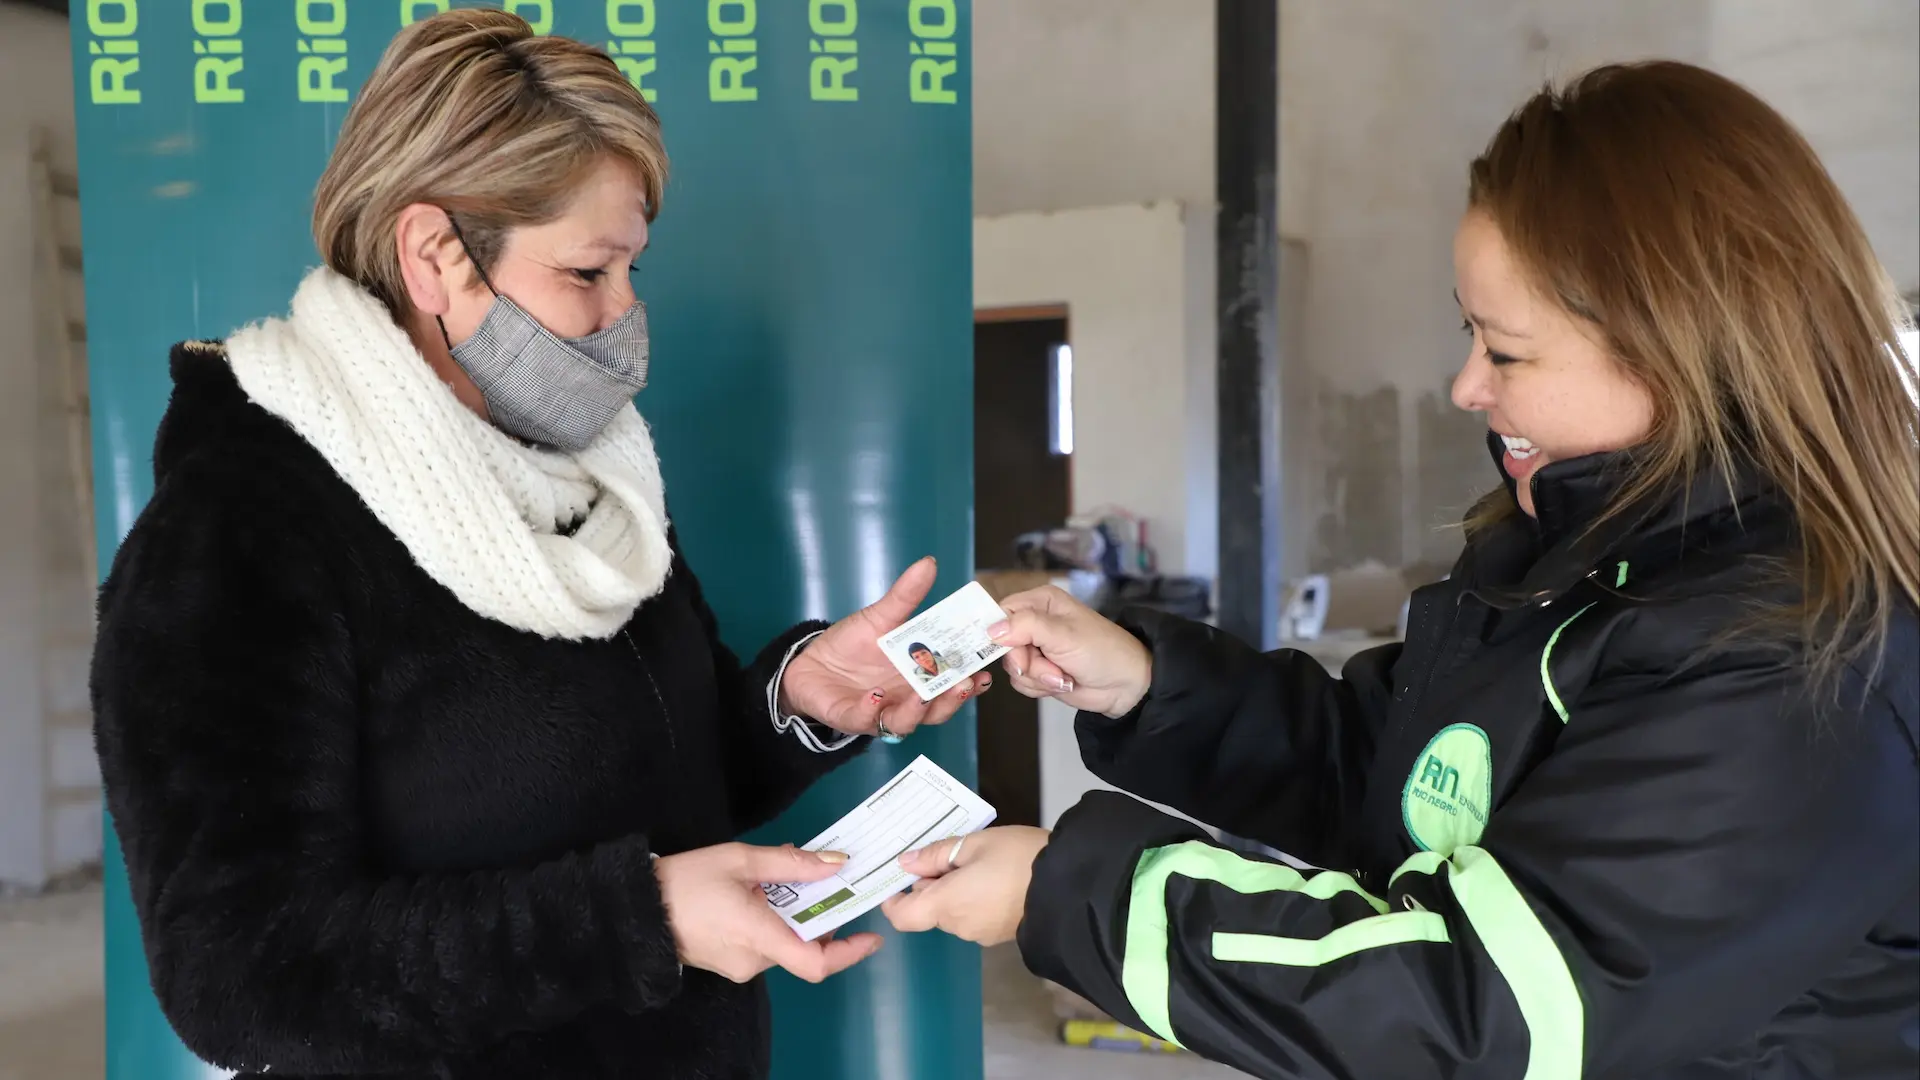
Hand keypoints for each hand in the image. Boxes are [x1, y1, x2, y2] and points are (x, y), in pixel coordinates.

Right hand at [654, 842, 881, 983]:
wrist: (636, 907)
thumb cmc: (686, 880)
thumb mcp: (741, 859)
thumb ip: (792, 863)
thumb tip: (836, 865)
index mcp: (759, 937)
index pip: (816, 962)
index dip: (849, 952)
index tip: (871, 935)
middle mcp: (754, 961)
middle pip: (803, 946)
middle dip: (820, 916)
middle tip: (826, 880)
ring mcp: (740, 966)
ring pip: (784, 943)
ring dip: (795, 916)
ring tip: (785, 878)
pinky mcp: (729, 962)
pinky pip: (764, 944)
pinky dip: (774, 922)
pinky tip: (762, 893)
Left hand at [778, 557, 991, 739]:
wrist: (810, 663)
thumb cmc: (851, 645)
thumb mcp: (881, 617)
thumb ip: (906, 596)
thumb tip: (928, 563)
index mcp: (919, 678)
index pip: (952, 685)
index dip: (971, 683)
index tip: (985, 672)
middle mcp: (905, 700)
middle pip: (937, 709)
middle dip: (951, 700)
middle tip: (963, 684)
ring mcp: (880, 712)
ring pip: (906, 722)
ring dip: (917, 711)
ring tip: (922, 695)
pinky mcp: (851, 718)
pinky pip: (864, 720)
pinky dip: (871, 711)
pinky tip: (875, 696)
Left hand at [880, 826, 1050, 946]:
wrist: (1070, 886)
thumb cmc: (1018, 858)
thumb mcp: (976, 843)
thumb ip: (936, 854)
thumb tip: (906, 863)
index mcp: (946, 904)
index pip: (902, 917)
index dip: (893, 900)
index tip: (902, 877)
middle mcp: (958, 926)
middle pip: (930, 911)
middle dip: (933, 885)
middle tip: (952, 854)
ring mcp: (981, 935)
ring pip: (954, 913)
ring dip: (956, 892)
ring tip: (981, 862)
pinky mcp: (1001, 936)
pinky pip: (976, 917)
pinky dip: (976, 900)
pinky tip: (997, 878)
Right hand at [988, 587, 1152, 716]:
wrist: (1125, 685)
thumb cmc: (1101, 650)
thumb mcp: (1063, 634)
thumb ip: (1026, 627)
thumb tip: (991, 630)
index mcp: (1040, 602)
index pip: (1001, 612)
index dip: (998, 633)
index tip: (1006, 649)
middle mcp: (1035, 623)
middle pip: (1003, 644)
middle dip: (1026, 661)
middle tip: (1050, 666)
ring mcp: (1036, 649)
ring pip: (1012, 667)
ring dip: (1037, 677)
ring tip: (1063, 676)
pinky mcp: (1039, 672)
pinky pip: (1021, 682)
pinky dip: (1039, 687)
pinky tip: (1061, 684)